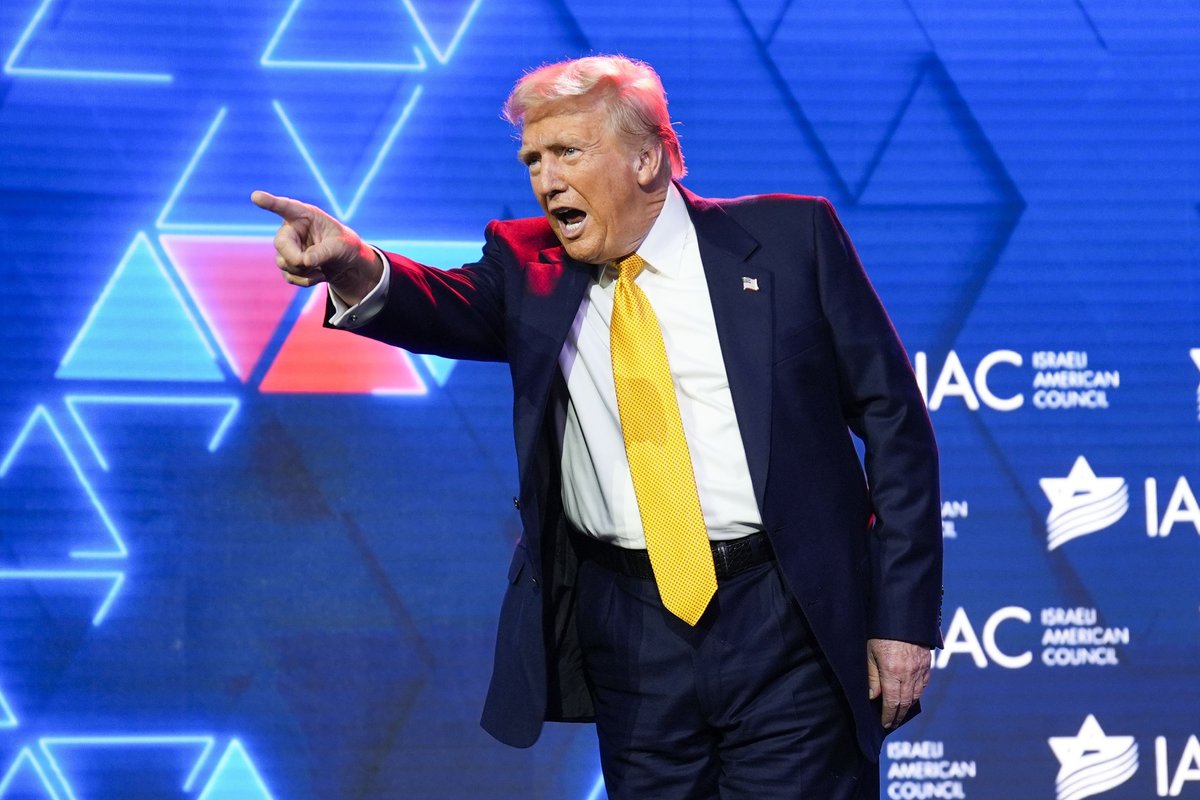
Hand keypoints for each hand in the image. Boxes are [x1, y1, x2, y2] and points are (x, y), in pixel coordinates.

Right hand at [250, 191, 381, 304]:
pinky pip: (289, 276)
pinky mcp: (287, 263)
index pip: (285, 207)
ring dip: (304, 271)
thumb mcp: (341, 247)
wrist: (344, 262)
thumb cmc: (344, 245)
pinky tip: (318, 275)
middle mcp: (291, 229)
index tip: (256, 196)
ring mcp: (286, 247)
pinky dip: (305, 280)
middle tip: (312, 264)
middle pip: (280, 243)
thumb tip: (305, 262)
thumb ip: (324, 252)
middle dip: (296, 259)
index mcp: (305, 215)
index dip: (270, 202)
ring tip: (321, 267)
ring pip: (284, 262)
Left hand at [867, 638, 930, 728]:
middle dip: (899, 715)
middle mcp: (909, 673)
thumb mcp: (869, 653)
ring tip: (900, 713)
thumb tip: (873, 697)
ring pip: (917, 695)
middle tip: (892, 723)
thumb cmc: (880, 633)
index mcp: (893, 672)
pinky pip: (924, 683)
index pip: (892, 702)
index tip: (885, 724)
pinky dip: (918, 693)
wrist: (903, 615)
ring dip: (908, 706)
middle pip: (906, 702)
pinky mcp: (927, 663)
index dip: (889, 716)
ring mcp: (921, 668)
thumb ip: (872, 676)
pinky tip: (912, 696)